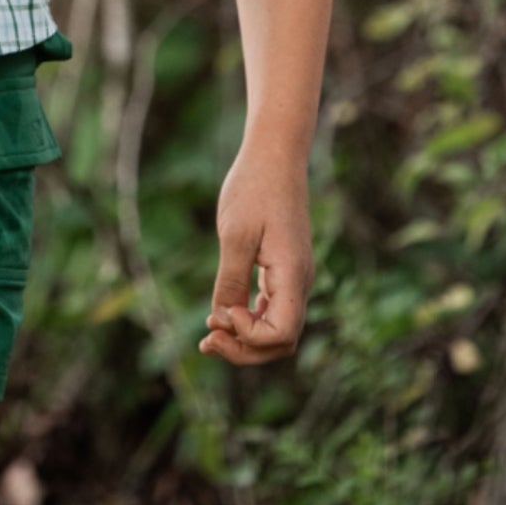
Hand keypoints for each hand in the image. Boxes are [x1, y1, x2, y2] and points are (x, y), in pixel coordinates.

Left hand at [199, 144, 314, 365]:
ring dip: (245, 339)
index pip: (281, 335)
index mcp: (293, 275)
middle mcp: (299, 283)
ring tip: (209, 334)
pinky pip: (272, 309)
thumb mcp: (235, 234)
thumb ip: (230, 281)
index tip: (221, 311)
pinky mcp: (284, 269)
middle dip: (244, 350)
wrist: (274, 154)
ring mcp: (294, 277)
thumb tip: (221, 321)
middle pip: (280, 341)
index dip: (249, 337)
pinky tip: (223, 313)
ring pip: (277, 329)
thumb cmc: (254, 187)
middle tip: (206, 342)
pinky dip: (250, 319)